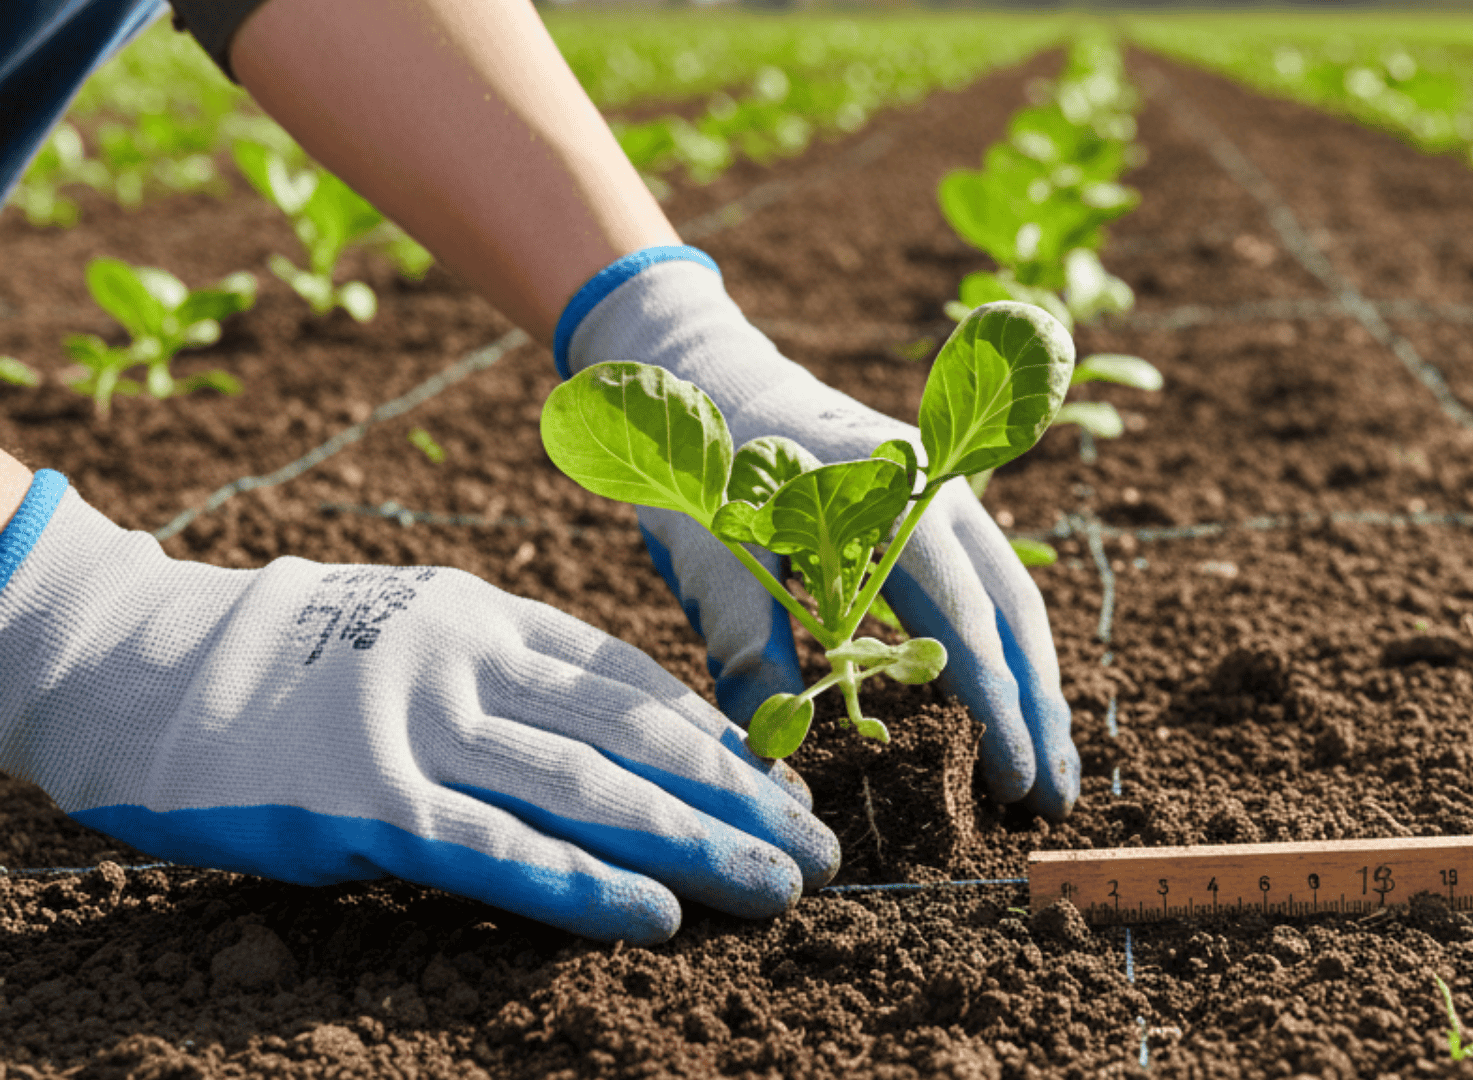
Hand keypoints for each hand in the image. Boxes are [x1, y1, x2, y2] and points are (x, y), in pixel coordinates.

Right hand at [0, 473, 837, 942]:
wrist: (137, 664)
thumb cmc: (284, 654)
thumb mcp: (410, 625)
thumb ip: (504, 671)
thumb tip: (614, 737)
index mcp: (487, 612)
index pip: (633, 683)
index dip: (717, 739)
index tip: (780, 785)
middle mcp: (471, 661)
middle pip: (637, 737)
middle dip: (740, 798)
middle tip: (818, 847)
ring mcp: (422, 729)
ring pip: (591, 792)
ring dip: (697, 845)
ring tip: (776, 885)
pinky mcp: (369, 804)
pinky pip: (501, 852)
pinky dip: (587, 888)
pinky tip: (659, 917)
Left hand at [560, 253, 1079, 819]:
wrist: (704, 379)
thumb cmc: (702, 471)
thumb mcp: (711, 558)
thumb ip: (749, 647)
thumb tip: (779, 756)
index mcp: (895, 494)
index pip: (965, 616)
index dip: (996, 704)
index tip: (1015, 776)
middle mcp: (941, 489)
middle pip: (1014, 611)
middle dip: (1039, 710)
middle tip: (1054, 801)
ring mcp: (948, 494)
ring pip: (1013, 600)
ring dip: (1035, 687)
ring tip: (1050, 770)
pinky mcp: (936, 511)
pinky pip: (988, 588)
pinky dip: (1005, 653)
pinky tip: (1012, 708)